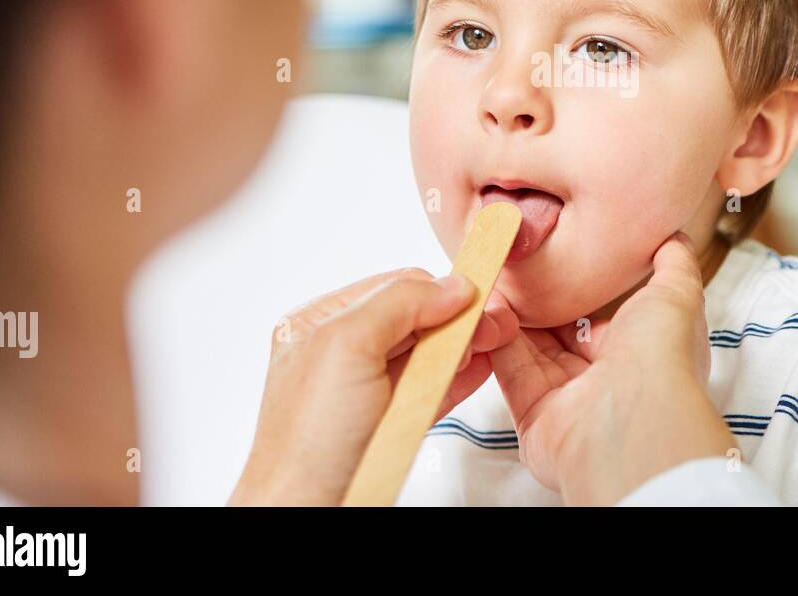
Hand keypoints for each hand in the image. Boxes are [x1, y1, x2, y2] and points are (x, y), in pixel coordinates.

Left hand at [230, 268, 518, 504]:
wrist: (307, 511)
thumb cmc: (306, 444)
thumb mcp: (346, 348)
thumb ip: (398, 304)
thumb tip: (448, 286)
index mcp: (321, 323)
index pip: (395, 287)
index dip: (439, 290)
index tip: (476, 296)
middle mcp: (342, 353)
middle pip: (415, 319)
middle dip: (455, 319)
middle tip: (490, 323)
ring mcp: (365, 389)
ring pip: (425, 354)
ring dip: (460, 346)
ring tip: (488, 342)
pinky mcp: (386, 422)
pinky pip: (428, 389)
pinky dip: (456, 377)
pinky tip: (475, 369)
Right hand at [488, 232, 736, 505]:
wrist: (633, 421)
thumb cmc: (662, 358)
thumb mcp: (677, 294)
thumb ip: (675, 263)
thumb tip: (674, 235)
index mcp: (639, 352)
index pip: (598, 315)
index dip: (574, 286)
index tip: (551, 254)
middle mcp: (604, 379)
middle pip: (559, 333)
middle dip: (537, 300)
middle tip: (513, 263)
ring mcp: (567, 400)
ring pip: (530, 349)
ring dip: (510, 315)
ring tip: (493, 275)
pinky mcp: (533, 417)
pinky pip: (509, 372)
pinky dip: (494, 341)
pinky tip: (485, 308)